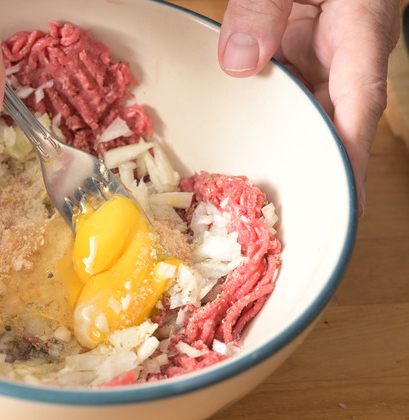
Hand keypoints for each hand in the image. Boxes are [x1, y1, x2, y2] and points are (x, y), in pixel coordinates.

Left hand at [218, 0, 401, 214]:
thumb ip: (264, 8)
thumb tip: (239, 64)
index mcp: (360, 38)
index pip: (359, 113)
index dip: (349, 162)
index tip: (344, 207)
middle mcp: (347, 57)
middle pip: (333, 125)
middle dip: (312, 169)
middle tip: (283, 218)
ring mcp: (324, 57)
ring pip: (308, 113)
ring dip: (284, 145)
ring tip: (252, 191)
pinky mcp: (302, 52)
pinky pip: (287, 93)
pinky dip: (266, 115)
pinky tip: (239, 135)